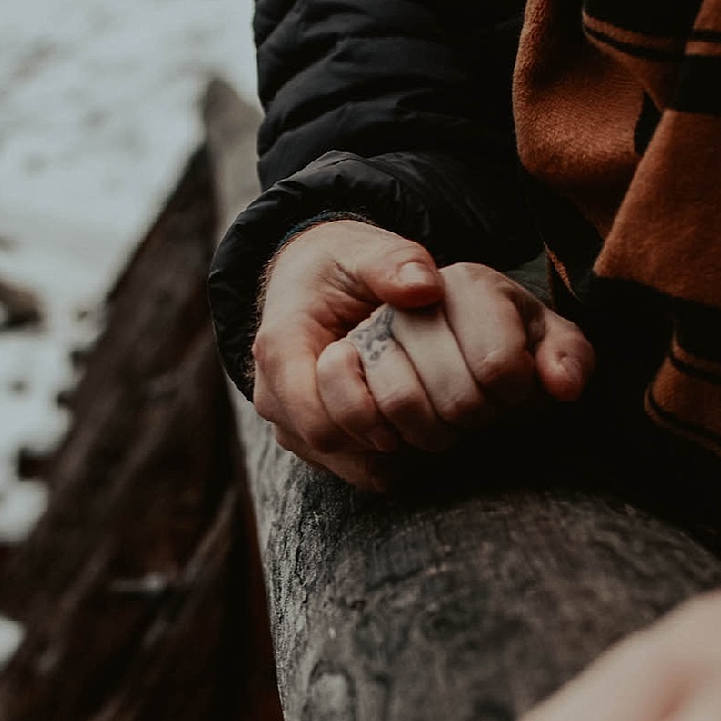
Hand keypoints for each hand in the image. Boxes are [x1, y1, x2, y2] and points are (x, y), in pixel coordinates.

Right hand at [253, 222, 590, 489]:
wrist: (312, 283)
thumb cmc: (339, 267)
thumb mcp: (363, 250)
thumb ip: (392, 261)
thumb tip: (424, 286)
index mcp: (281, 351)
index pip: (317, 416)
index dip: (367, 412)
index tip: (411, 384)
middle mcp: (278, 399)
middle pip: (339, 447)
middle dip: (394, 428)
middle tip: (443, 400)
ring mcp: (296, 428)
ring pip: (358, 467)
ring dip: (405, 446)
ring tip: (439, 408)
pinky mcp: (321, 446)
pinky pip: (367, 471)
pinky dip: (402, 453)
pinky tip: (426, 420)